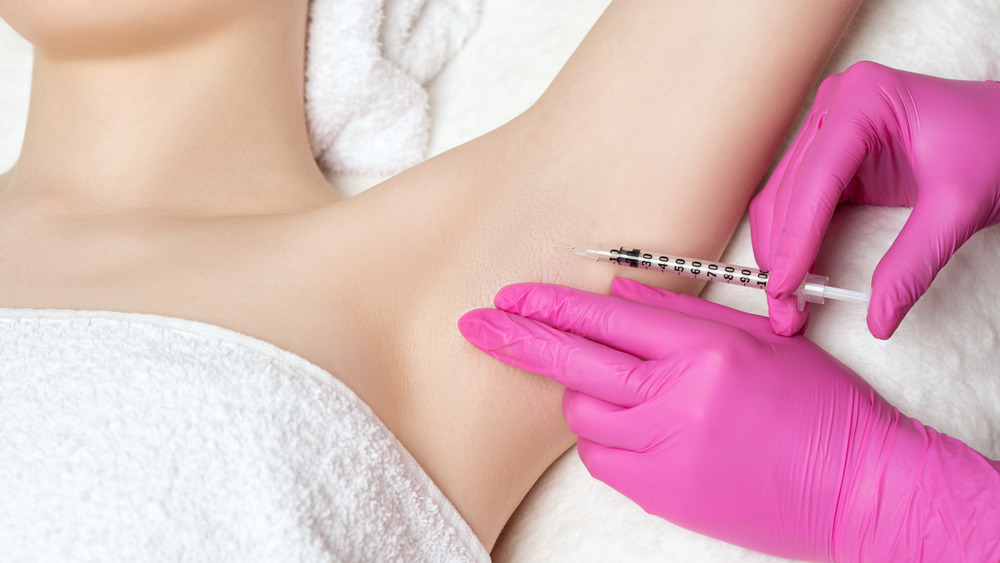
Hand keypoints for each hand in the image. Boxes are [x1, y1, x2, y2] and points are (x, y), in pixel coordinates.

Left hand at [459, 279, 999, 561]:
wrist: (856, 489)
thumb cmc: (820, 410)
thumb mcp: (760, 341)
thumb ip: (682, 315)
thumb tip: (619, 295)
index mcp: (705, 350)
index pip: (606, 319)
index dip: (550, 305)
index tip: (510, 296)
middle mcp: (678, 398)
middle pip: (574, 363)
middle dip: (517, 339)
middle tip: (476, 325)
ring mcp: (666, 450)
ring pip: (585, 414)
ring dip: (585, 396)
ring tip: (622, 392)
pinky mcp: (662, 494)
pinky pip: (603, 458)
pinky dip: (605, 437)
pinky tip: (634, 428)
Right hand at [750, 61, 999, 337]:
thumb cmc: (996, 147)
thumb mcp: (959, 208)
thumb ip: (914, 262)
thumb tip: (879, 318)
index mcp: (863, 100)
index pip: (815, 179)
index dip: (795, 239)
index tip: (784, 287)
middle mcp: (836, 106)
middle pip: (789, 190)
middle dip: (781, 253)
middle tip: (784, 308)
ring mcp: (829, 126)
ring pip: (783, 197)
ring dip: (778, 250)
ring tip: (786, 301)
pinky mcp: (832, 151)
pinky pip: (797, 199)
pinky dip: (792, 238)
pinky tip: (795, 272)